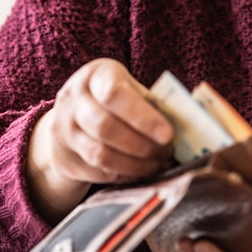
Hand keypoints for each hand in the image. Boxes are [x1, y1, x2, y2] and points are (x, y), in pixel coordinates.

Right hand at [27, 59, 174, 220]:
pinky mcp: (65, 157)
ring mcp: (65, 131)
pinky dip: (125, 176)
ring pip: (101, 155)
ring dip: (135, 165)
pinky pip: (98, 172)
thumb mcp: (128, 88)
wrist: (69, 116)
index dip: (143, 117)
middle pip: (105, 128)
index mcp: (95, 76)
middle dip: (142, 145)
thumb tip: (186, 127)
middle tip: (167, 152)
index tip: (168, 135)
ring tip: (157, 163)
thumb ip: (151, 103)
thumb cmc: (112, 100)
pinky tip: (141, 172)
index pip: (114, 94)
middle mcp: (73, 101)